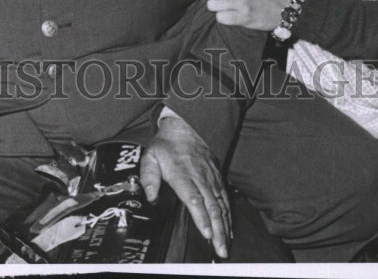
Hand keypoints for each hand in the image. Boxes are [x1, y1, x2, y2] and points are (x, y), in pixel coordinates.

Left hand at [140, 115, 230, 258]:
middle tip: (220, 250)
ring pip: (220, 205)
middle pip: (211, 207)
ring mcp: (210, 178)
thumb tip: (151, 196)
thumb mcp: (150, 156)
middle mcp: (199, 177)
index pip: (194, 198)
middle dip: (217, 230)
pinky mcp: (217, 177)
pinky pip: (225, 198)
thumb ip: (148, 176)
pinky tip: (229, 229)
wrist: (184, 127)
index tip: (206, 233)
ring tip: (225, 245)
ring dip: (224, 226)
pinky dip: (228, 215)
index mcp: (182, 174)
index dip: (201, 217)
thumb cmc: (166, 146)